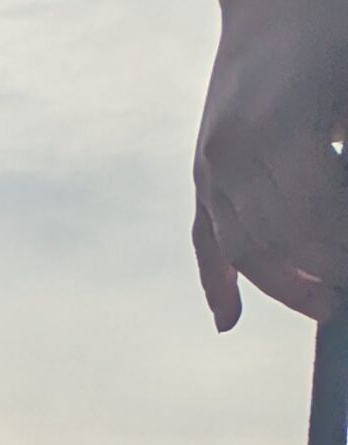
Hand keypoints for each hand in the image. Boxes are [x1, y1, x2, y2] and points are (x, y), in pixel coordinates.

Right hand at [194, 0, 347, 328]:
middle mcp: (233, 153)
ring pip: (242, 246)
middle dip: (320, 273)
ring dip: (283, 283)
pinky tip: (229, 320)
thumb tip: (345, 216)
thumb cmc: (333, 30)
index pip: (311, 221)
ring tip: (324, 305)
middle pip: (275, 241)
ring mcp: (212, 163)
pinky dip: (217, 280)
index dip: (339, 254)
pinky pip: (206, 236)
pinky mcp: (203, 168)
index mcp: (277, 129)